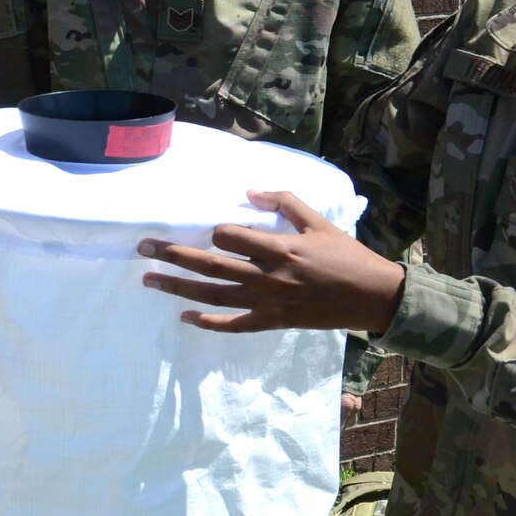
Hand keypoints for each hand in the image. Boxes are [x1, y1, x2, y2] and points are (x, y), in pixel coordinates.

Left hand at [139, 190, 406, 334]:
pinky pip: (234, 325)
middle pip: (210, 264)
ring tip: (149, 279)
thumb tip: (249, 191)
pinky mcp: (272, 322)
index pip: (231, 237)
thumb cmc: (346, 254)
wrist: (372, 297)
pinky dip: (207, 322)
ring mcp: (268, 302)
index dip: (216, 231)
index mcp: (279, 247)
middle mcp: (268, 276)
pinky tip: (184, 316)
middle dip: (173, 254)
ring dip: (178, 287)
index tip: (210, 229)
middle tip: (144, 246)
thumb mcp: (319, 220)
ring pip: (213, 294)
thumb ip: (284, 202)